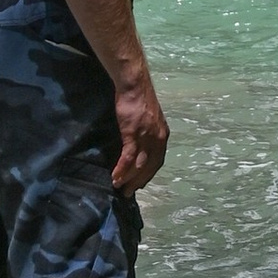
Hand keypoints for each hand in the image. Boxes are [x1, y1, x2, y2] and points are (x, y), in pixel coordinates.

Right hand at [112, 67, 168, 191]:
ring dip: (129, 179)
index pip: (158, 161)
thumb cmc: (139, 99)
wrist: (134, 84)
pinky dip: (121, 170)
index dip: (148, 175)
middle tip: (128, 193)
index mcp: (163, 135)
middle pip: (150, 167)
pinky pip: (128, 157)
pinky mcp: (133, 134)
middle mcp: (158, 138)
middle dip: (138, 181)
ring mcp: (146, 137)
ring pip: (139, 165)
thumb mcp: (149, 119)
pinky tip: (115, 177)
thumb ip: (147, 133)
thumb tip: (140, 146)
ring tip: (119, 188)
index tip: (139, 184)